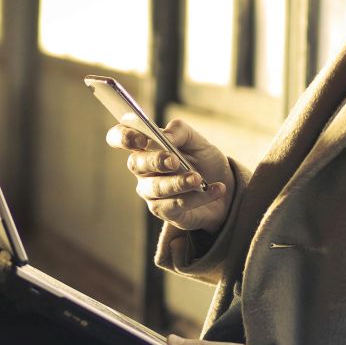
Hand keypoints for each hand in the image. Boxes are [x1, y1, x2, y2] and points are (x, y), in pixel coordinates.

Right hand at [104, 116, 231, 231]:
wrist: (225, 188)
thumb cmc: (204, 161)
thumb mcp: (197, 141)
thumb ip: (180, 132)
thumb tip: (165, 136)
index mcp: (146, 147)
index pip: (120, 137)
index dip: (123, 137)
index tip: (140, 139)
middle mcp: (143, 170)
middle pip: (135, 163)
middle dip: (154, 161)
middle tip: (174, 160)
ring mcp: (151, 193)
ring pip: (155, 188)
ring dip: (178, 182)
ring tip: (199, 178)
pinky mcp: (165, 212)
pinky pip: (175, 205)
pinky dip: (198, 197)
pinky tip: (216, 189)